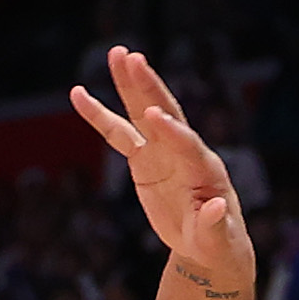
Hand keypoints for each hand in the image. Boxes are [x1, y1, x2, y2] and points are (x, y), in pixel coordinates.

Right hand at [66, 46, 255, 299]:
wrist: (208, 246)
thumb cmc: (218, 244)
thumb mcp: (219, 241)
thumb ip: (215, 224)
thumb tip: (217, 208)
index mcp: (206, 170)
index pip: (188, 145)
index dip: (172, 132)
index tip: (154, 115)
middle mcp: (184, 152)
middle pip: (166, 114)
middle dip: (150, 87)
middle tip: (134, 58)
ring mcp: (163, 151)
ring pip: (141, 113)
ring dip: (129, 85)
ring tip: (116, 53)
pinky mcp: (144, 159)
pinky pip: (118, 133)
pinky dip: (100, 115)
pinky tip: (79, 95)